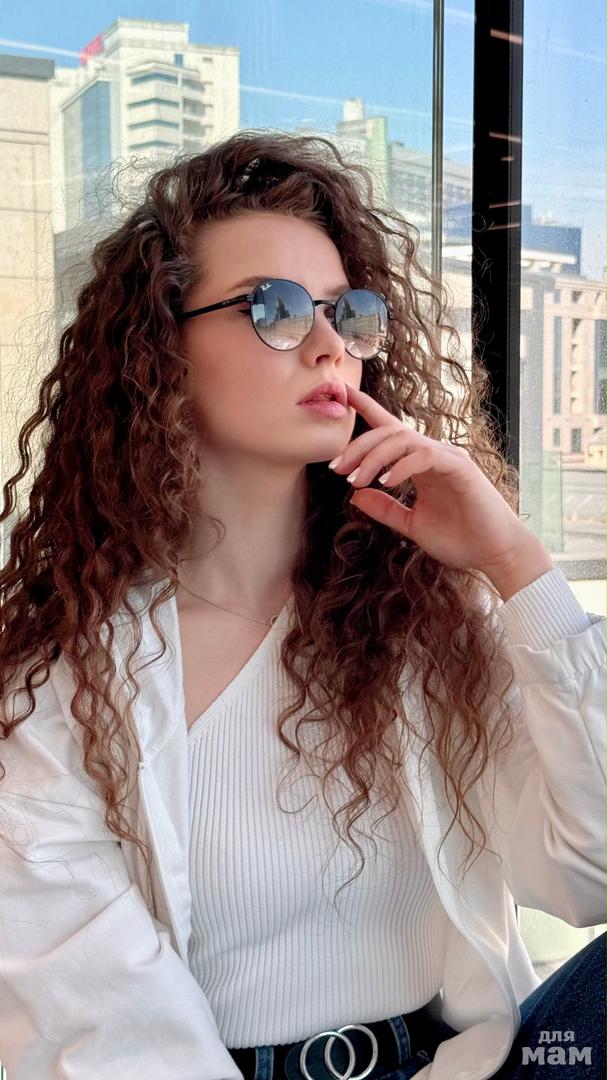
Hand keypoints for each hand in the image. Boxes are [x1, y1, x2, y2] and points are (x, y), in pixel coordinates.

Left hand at [330, 383, 549, 579]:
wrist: (494, 554)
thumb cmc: (460, 539)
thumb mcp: (411, 524)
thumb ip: (385, 509)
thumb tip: (356, 495)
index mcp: (421, 464)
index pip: (391, 430)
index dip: (367, 409)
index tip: (343, 397)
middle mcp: (433, 454)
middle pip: (390, 432)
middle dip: (358, 446)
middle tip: (336, 468)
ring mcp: (447, 458)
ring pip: (404, 439)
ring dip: (374, 457)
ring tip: (356, 479)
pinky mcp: (459, 468)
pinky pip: (424, 455)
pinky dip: (401, 466)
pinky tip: (385, 482)